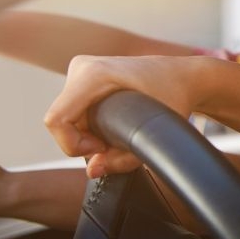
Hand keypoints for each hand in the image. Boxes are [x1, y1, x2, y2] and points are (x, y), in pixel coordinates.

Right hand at [43, 55, 209, 177]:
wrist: (183, 76)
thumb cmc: (174, 97)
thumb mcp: (154, 133)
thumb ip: (123, 159)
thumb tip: (92, 171)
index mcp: (93, 74)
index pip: (57, 120)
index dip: (73, 144)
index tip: (102, 148)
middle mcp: (81, 68)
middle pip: (63, 123)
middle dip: (85, 142)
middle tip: (117, 144)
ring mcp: (80, 71)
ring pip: (68, 119)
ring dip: (88, 135)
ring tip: (120, 132)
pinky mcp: (83, 78)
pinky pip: (74, 112)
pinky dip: (90, 126)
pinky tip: (114, 125)